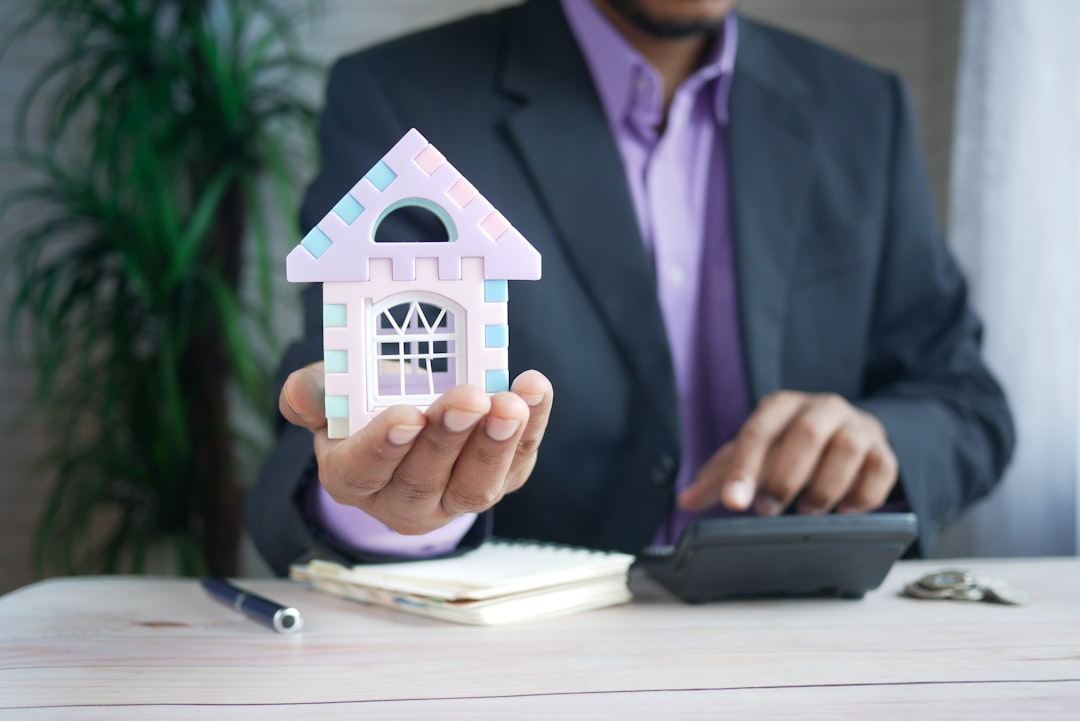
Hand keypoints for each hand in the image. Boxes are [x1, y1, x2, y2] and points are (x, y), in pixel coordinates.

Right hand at [280, 362, 552, 534]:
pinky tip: (535, 391)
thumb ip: (314, 392)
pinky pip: (517, 462)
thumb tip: (303, 392)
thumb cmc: (366, 404)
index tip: (407, 416)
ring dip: (496, 443)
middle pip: (424, 479)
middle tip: (469, 399)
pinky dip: (532, 427)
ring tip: (510, 404)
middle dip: (449, 439)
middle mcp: (402, 500)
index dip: (385, 445)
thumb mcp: (332, 394)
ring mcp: (454, 498)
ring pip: (475, 485)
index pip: (364, 470)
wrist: (410, 416)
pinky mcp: (499, 481)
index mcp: (352, 477)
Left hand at [678, 391, 897, 515]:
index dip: (744, 469)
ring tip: (808, 512)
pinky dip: (863, 495)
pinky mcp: (884, 450)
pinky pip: (881, 469)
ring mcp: (857, 427)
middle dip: (785, 477)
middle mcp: (822, 408)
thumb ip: (721, 476)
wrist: (849, 432)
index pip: (758, 433)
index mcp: (782, 406)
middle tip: (768, 511)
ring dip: (825, 486)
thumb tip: (685, 500)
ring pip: (846, 449)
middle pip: (805, 434)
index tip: (734, 503)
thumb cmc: (791, 445)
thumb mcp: (756, 454)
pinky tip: (845, 511)